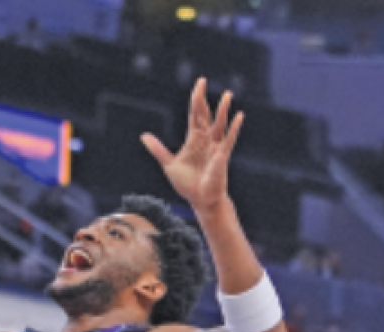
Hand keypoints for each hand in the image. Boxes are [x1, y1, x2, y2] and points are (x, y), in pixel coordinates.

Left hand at [142, 79, 243, 212]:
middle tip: (202, 81)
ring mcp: (215, 146)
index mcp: (193, 140)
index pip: (194, 116)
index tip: (199, 84)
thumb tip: (144, 136)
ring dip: (223, 110)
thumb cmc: (187, 183)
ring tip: (227, 95)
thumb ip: (158, 149)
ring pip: (220, 124)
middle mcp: (206, 140)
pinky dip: (233, 128)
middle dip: (203, 99)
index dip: (195, 100)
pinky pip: (229, 139)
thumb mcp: (169, 164)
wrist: (199, 199)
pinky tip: (238, 116)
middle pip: (205, 115)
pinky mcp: (222, 156)